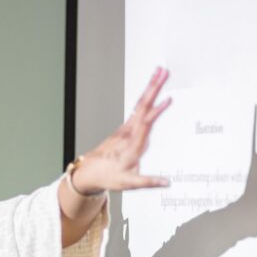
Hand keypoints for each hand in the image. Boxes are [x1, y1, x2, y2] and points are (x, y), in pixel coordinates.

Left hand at [71, 67, 172, 193]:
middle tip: (164, 73)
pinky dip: (146, 97)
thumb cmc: (108, 176)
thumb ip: (148, 182)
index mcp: (131, 148)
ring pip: (140, 105)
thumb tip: (167, 182)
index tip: (167, 99)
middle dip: (153, 88)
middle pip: (142, 107)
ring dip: (150, 87)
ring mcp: (125, 129)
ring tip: (160, 73)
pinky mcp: (125, 128)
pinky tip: (152, 89)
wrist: (89, 172)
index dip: (156, 112)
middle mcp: (128, 134)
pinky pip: (137, 109)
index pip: (145, 126)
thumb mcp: (128, 183)